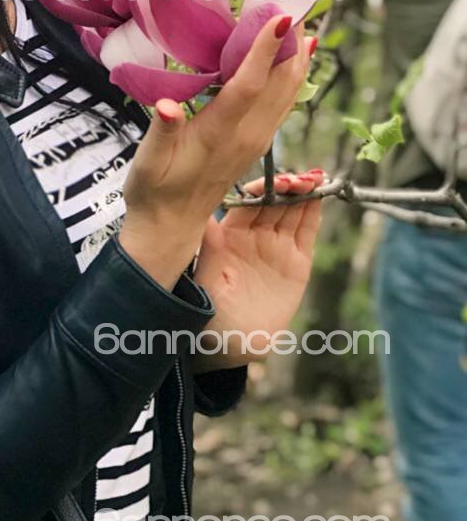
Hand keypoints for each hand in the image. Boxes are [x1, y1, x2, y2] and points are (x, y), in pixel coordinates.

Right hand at [119, 14, 313, 288]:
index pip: (249, 85)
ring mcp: (255, 141)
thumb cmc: (152, 191)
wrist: (170, 227)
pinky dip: (292, 77)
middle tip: (300, 2)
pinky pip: (282, 104)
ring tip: (304, 23)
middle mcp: (247, 136)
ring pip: (287, 94)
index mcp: (220, 134)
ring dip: (297, 58)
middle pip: (280, 84)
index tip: (281, 17)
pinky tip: (296, 61)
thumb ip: (161, 132)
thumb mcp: (147, 163)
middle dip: (292, 43)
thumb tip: (167, 106)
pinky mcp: (254, 143)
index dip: (264, 50)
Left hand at [190, 172, 324, 369]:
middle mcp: (255, 235)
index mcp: (230, 232)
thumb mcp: (205, 274)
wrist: (230, 343)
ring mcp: (277, 248)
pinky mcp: (297, 265)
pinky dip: (314, 215)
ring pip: (293, 213)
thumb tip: (202, 214)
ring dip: (304, 195)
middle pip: (275, 202)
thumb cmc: (207, 308)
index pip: (249, 201)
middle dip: (288, 186)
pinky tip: (318, 198)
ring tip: (314, 179)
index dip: (263, 188)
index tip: (273, 180)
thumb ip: (209, 244)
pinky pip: (307, 234)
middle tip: (300, 176)